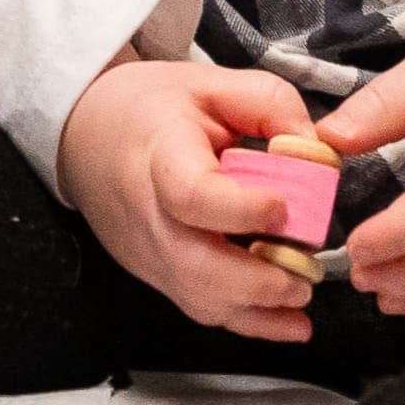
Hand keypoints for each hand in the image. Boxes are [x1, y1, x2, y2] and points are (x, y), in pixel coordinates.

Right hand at [55, 53, 321, 343]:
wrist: (87, 131)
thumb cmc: (154, 107)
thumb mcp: (212, 83)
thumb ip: (271, 106)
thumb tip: (318, 153)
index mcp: (159, 154)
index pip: (190, 196)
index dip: (240, 210)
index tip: (282, 207)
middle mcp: (147, 212)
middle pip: (194, 266)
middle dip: (258, 281)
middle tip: (306, 272)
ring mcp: (147, 251)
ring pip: (198, 299)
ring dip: (257, 308)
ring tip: (302, 292)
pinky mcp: (155, 273)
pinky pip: (199, 309)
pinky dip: (247, 322)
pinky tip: (289, 321)